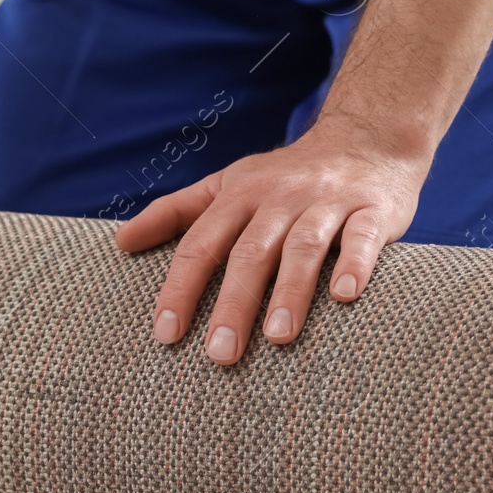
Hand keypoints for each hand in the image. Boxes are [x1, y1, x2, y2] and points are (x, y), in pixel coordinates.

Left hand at [114, 119, 427, 364]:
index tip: (165, 334)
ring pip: (305, 246)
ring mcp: (327, 202)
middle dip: (234, 304)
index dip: (181, 288)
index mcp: (239, 195)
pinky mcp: (373, 209)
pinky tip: (345, 296)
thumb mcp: (227, 184)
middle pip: (251, 252)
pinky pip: (362, 236)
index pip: (201, 245)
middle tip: (220, 355)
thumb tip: (120, 241)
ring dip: (291, 291)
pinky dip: (354, 263)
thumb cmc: (286, 176)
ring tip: (278, 336)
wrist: (366, 138)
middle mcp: (280, 197)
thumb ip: (175, 212)